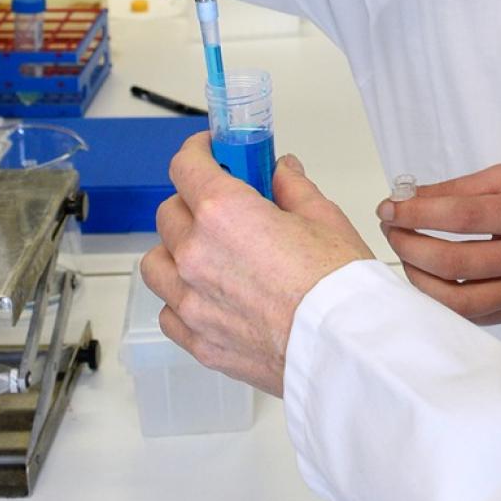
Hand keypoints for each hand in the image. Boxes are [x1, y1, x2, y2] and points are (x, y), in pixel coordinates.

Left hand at [141, 134, 374, 394]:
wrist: (344, 348)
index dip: (197, 152)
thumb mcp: (323, 217)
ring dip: (176, 251)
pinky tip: (211, 296)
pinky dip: (182, 299)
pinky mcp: (197, 341)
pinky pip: (169, 311)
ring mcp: (190, 301)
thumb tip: (281, 172)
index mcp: (224, 212)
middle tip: (225, 207)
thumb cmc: (338, 285)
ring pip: (157, 262)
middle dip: (193, 202)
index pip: (186, 166)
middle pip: (170, 212)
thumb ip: (292, 188)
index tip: (210, 152)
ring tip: (209, 254)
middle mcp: (195, 254)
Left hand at [376, 164, 500, 325]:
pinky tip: (429, 278)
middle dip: (409, 246)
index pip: (461, 218)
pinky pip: (474, 315)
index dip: (416, 214)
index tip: (389, 207)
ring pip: (459, 300)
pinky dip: (443, 300)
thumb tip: (409, 198)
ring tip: (406, 256)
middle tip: (391, 229)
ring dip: (419, 279)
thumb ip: (459, 188)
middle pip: (454, 263)